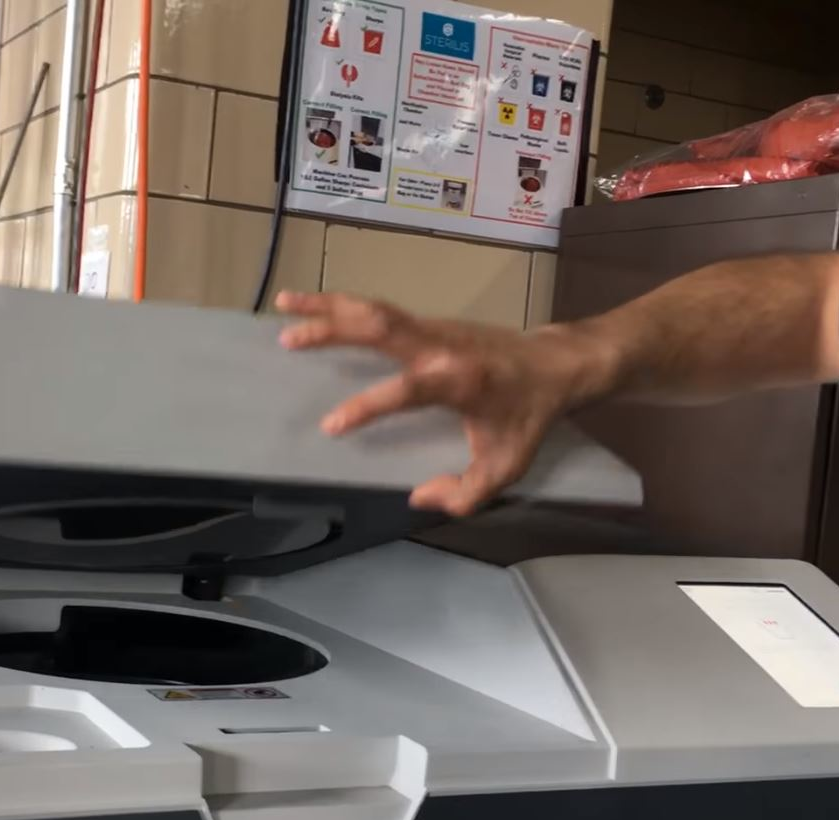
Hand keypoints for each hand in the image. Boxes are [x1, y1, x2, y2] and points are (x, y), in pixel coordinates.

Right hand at [276, 291, 614, 515]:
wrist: (555, 364)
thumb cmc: (528, 415)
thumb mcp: (507, 466)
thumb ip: (465, 493)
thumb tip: (417, 497)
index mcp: (460, 380)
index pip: (407, 390)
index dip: (368, 405)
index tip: (331, 425)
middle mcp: (441, 345)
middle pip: (381, 327)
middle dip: (332, 330)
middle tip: (288, 341)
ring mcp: (433, 327)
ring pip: (375, 308)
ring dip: (328, 305)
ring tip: (283, 303)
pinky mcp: (428, 321)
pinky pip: (381, 310)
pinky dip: (345, 305)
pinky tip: (314, 307)